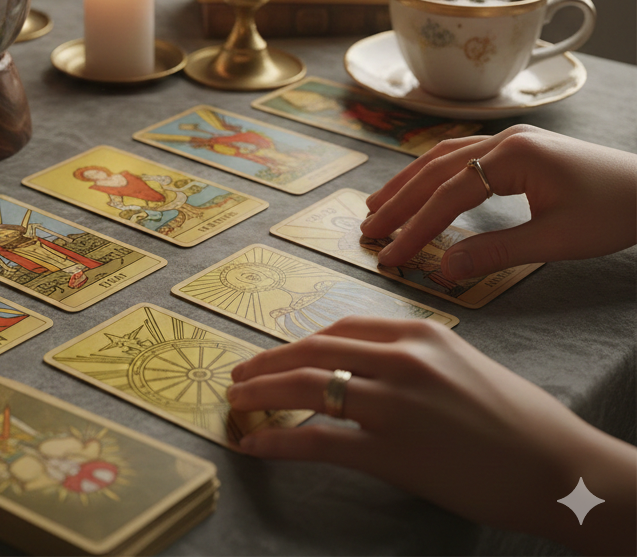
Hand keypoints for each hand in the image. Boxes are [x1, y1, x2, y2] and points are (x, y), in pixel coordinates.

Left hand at [227, 317, 635, 554]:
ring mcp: (392, 403)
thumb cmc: (518, 419)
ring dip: (261, 392)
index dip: (301, 342)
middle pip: (314, 349)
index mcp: (418, 332)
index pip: (341, 327)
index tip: (279, 353)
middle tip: (240, 374)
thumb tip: (369, 363)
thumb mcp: (463, 364)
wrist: (559, 468)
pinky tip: (255, 445)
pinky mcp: (390, 450)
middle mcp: (399, 358)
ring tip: (235, 401)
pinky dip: (278, 441)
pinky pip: (318, 440)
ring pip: (306, 386)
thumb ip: (414, 356)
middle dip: (268, 361)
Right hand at [359, 126, 635, 279]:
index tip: (391, 254)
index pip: (449, 194)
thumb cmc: (614, 213)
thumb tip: (443, 270)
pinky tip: (417, 188)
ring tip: (376, 207)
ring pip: (441, 158)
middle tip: (367, 230)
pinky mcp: (515, 147)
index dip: (416, 226)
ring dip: (407, 183)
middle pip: (434, 169)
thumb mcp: (556, 241)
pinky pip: (459, 157)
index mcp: (514, 155)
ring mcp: (508, 138)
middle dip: (398, 201)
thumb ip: (496, 252)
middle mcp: (503, 138)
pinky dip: (430, 175)